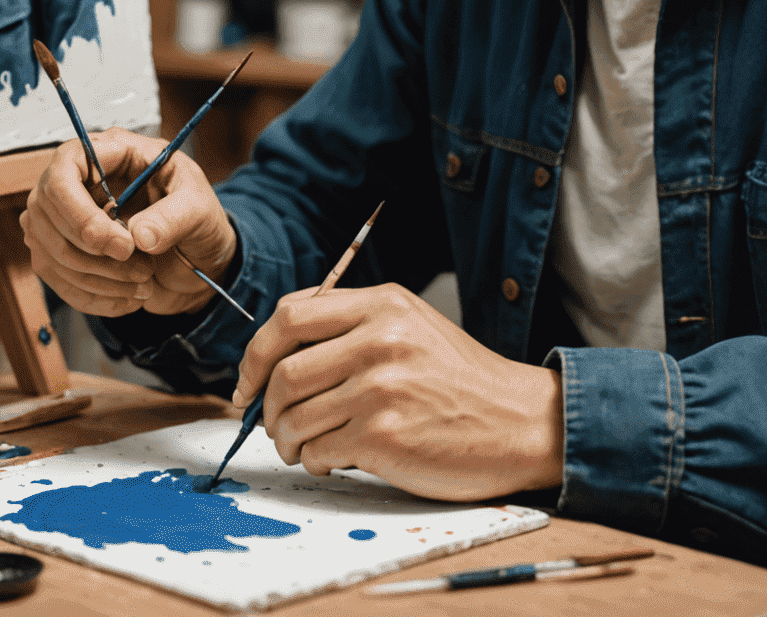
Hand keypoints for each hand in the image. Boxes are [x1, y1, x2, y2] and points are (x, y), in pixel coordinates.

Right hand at [20, 131, 235, 319]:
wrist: (199, 262)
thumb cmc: (198, 220)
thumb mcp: (201, 209)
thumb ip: (175, 216)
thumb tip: (139, 236)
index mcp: (113, 152)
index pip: (65, 167)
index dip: (79, 209)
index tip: (120, 244)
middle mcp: (81, 181)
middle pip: (44, 210)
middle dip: (89, 250)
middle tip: (135, 263)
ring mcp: (66, 217)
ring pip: (48, 248)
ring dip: (94, 277)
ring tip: (142, 281)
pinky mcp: (66, 252)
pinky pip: (56, 278)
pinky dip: (92, 296)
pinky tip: (129, 298)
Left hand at [234, 283, 562, 501]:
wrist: (518, 421)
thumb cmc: (458, 379)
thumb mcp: (409, 326)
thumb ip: (351, 327)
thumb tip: (278, 356)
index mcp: (381, 304)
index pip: (289, 316)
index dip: (256, 353)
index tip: (247, 381)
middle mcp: (378, 339)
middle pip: (283, 371)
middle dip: (265, 406)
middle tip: (272, 424)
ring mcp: (380, 387)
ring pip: (294, 415)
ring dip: (286, 439)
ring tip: (302, 447)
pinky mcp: (384, 435)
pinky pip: (317, 451)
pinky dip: (312, 461)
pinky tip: (331, 460)